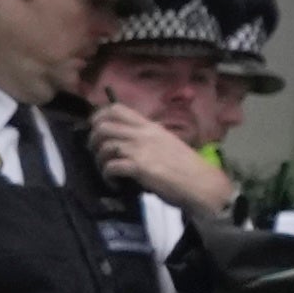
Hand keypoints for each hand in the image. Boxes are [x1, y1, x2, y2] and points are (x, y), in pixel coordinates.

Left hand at [90, 98, 236, 214]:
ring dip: (99, 161)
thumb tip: (124, 141)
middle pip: (103, 126)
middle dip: (92, 139)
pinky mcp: (139, 167)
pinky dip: (107, 177)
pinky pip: (111, 167)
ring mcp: (141, 149)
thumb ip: (145, 138)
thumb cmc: (184, 165)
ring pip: (105, 146)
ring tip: (107, 171)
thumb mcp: (164, 142)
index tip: (94, 128)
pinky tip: (114, 183)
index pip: (117, 109)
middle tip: (96, 152)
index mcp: (149, 126)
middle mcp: (143, 134)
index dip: (98, 116)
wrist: (200, 182)